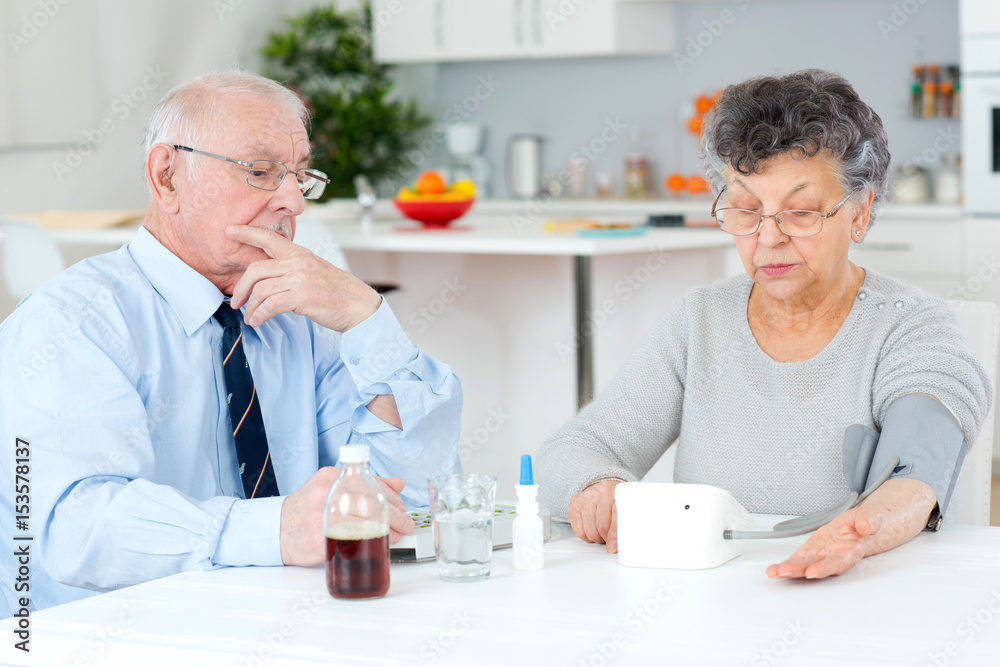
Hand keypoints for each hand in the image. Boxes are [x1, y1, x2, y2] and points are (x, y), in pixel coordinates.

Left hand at [226, 226, 380, 331]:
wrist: (360, 307)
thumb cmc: (340, 294)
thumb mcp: (316, 273)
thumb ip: (294, 271)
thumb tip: (271, 280)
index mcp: (301, 254)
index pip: (270, 238)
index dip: (247, 233)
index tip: (231, 230)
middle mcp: (299, 263)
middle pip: (256, 269)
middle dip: (240, 287)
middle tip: (235, 301)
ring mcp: (300, 278)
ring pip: (261, 289)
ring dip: (250, 307)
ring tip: (250, 316)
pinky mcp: (301, 296)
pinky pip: (270, 304)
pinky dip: (260, 315)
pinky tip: (258, 321)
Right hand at [279, 467, 415, 565]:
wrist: (276, 529)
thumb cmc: (308, 510)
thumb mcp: (335, 489)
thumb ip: (366, 485)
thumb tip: (398, 483)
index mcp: (333, 476)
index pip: (372, 482)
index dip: (393, 497)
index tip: (403, 508)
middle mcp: (328, 491)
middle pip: (372, 500)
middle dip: (395, 514)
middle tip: (406, 524)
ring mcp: (323, 512)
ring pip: (365, 517)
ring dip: (387, 528)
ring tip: (396, 534)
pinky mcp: (320, 534)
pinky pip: (352, 535)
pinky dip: (371, 539)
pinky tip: (379, 542)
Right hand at [568, 479, 620, 552]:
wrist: (601, 488)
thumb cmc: (615, 500)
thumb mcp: (625, 508)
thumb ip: (626, 523)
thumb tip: (620, 545)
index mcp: (616, 492)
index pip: (616, 516)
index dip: (615, 534)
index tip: (614, 547)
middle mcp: (600, 492)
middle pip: (602, 526)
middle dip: (606, 538)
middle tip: (610, 539)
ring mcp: (585, 497)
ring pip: (590, 531)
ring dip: (597, 538)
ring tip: (602, 534)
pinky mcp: (575, 504)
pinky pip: (579, 531)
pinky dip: (586, 537)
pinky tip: (592, 530)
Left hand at [766, 506, 882, 579]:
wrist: (857, 527)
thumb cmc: (863, 525)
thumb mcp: (870, 518)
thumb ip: (869, 522)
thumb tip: (867, 525)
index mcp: (849, 552)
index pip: (837, 563)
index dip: (824, 568)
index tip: (812, 571)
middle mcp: (832, 559)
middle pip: (816, 567)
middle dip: (799, 571)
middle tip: (785, 572)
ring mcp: (819, 558)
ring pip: (803, 566)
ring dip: (788, 570)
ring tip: (774, 572)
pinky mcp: (809, 554)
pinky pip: (796, 561)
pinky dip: (784, 566)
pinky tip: (773, 570)